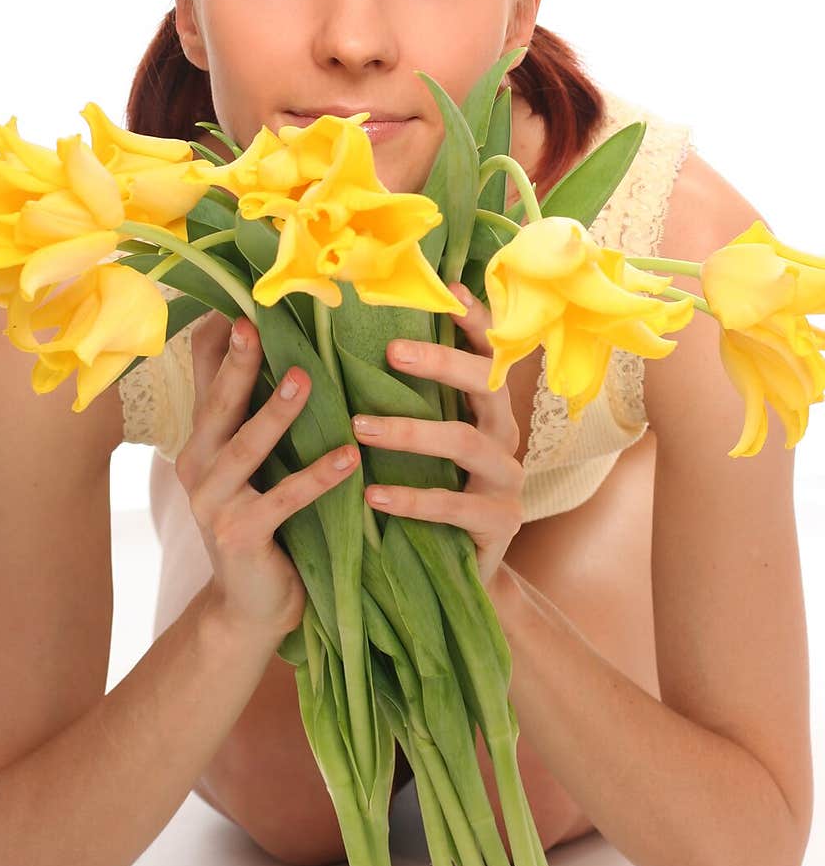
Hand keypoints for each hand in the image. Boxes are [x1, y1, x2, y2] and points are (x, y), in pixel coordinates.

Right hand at [175, 311, 359, 639]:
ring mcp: (213, 503)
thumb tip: (279, 347)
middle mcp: (197, 465)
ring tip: (304, 379)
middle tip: (255, 321)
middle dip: (236, 362)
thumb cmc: (263, 521)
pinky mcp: (241, 536)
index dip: (215, 341)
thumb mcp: (253, 464)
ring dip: (275, 413)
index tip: (236, 297)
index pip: (204, 379)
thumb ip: (257, 413)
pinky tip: (349, 458)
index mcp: (201, 441)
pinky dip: (317, 476)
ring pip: (245, 448)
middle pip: (218, 404)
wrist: (250, 608)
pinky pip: (284, 500)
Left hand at [350, 285, 524, 588]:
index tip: (450, 291)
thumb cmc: (431, 493)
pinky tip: (372, 495)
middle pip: (486, 385)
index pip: (489, 354)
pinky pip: (455, 506)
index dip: (476, 322)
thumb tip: (363, 341)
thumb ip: (408, 400)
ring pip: (465, 441)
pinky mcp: (500, 523)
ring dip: (410, 431)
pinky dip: (411, 499)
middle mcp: (505, 436)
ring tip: (359, 427)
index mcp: (487, 409)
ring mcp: (507, 480)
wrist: (458, 574)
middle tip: (390, 351)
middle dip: (441, 362)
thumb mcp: (422, 445)